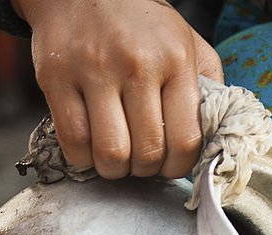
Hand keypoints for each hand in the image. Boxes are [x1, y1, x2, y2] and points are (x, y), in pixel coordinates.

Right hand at [12, 0, 223, 178]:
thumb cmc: (140, 26)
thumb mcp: (187, 44)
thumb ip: (208, 89)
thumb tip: (215, 138)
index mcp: (175, 59)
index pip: (185, 141)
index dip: (178, 167)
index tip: (169, 164)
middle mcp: (136, 63)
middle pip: (147, 153)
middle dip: (146, 170)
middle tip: (141, 160)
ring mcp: (93, 69)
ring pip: (110, 154)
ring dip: (115, 169)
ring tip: (116, 157)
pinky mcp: (56, 77)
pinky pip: (73, 142)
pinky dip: (84, 158)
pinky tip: (91, 148)